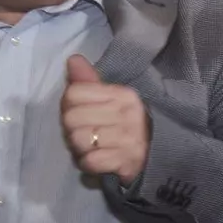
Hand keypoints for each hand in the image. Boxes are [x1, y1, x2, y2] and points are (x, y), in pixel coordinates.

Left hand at [61, 54, 150, 186]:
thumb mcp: (110, 101)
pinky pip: (89, 161)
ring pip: (79, 140)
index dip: (69, 105)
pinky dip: (89, 164)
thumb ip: (89, 82)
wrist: (153, 158)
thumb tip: (73, 59)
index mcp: (124, 95)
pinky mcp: (126, 162)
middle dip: (72, 129)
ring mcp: (129, 139)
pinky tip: (100, 160)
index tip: (83, 113)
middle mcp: (129, 114)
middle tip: (88, 134)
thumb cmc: (125, 127)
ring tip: (94, 147)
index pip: (73, 93)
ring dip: (81, 148)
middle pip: (71, 118)